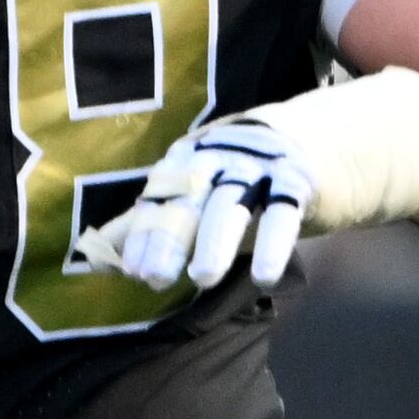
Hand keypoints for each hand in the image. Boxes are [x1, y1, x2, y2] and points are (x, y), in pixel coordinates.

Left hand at [83, 116, 310, 289]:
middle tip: (155, 279)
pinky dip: (274, 244)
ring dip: (216, 242)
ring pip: (233, 203)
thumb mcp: (198, 195)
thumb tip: (95, 258)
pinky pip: (283, 212)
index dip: (143, 231)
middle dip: (171, 238)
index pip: (159, 195)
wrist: (324, 139)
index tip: (131, 269)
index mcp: (190, 156)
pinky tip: (263, 277)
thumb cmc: (248, 175)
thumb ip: (152, 224)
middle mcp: (221, 154)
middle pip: (190, 198)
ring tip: (202, 280)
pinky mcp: (299, 178)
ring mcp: (261, 163)